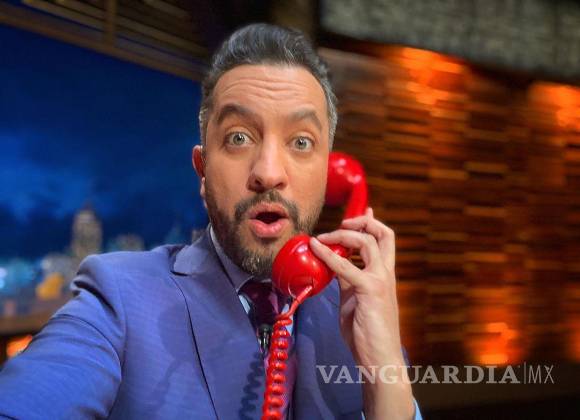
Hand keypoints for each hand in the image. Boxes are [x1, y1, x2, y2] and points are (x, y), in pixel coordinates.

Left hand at [309, 207, 414, 419]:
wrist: (379, 359)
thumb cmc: (366, 333)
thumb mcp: (355, 300)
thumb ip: (347, 281)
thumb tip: (332, 266)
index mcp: (385, 275)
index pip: (385, 241)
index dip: (373, 223)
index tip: (363, 212)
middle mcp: (386, 274)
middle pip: (383, 234)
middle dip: (362, 222)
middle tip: (342, 223)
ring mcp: (380, 280)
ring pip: (366, 242)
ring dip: (342, 234)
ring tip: (324, 236)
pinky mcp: (369, 290)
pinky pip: (345, 265)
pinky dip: (328, 254)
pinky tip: (315, 247)